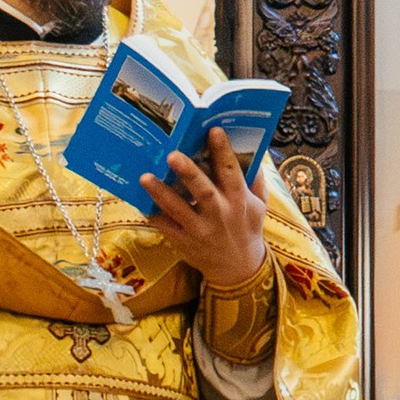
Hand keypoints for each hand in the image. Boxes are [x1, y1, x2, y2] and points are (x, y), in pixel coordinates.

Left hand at [140, 127, 266, 284]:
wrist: (238, 269)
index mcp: (239, 201)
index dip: (223, 151)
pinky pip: (165, 227)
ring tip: (145, 177)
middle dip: (188, 173)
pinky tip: (140, 200)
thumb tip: (253, 151)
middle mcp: (220, 215)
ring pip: (179, 210)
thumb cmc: (247, 229)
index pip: (232, 173)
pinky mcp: (184, 242)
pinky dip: (153, 214)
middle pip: (204, 192)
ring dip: (161, 193)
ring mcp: (200, 230)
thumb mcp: (259, 206)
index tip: (213, 130)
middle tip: (172, 155)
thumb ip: (255, 180)